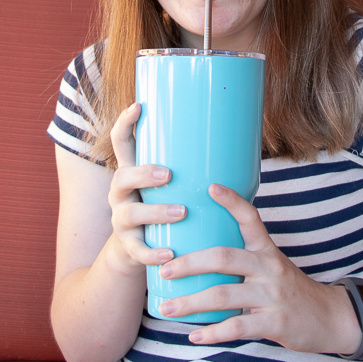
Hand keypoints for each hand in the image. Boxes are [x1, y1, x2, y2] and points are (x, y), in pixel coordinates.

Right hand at [108, 103, 185, 269]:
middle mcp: (121, 194)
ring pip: (130, 214)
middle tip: (168, 174)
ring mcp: (122, 221)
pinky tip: (169, 254)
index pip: (121, 143)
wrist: (139, 249)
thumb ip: (192, 167)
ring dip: (156, 212)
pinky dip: (152, 253)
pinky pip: (137, 250)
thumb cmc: (167, 206)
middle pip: (121, 177)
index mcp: (131, 172)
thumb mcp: (170, 184)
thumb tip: (241, 140)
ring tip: (181, 212)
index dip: (124, 123)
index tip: (138, 106)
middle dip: (143, 173)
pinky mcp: (129, 247)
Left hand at [157, 184, 360, 353]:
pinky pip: (238, 327)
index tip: (210, 187)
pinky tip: (194, 336)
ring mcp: (273, 295)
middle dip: (190, 263)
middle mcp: (269, 267)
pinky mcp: (276, 323)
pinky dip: (213, 333)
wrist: (331, 318)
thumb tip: (200, 254)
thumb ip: (244, 258)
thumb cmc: (291, 289)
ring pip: (224, 295)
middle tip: (163, 269)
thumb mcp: (273, 264)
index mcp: (267, 250)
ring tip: (167, 308)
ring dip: (191, 302)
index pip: (250, 218)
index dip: (232, 201)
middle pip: (224, 257)